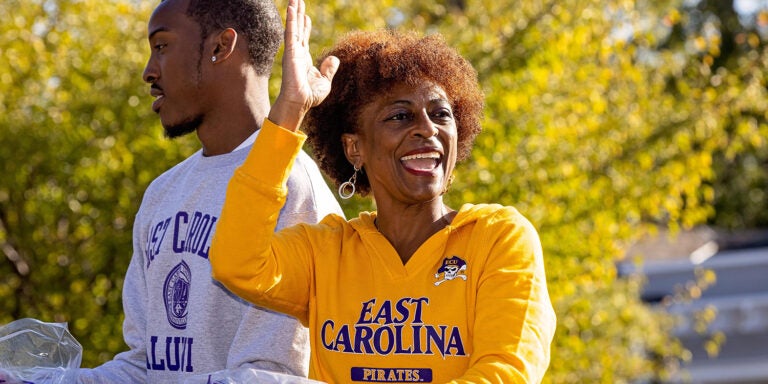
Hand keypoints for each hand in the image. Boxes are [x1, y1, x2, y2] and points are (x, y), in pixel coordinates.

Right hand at [268, 0, 338, 131]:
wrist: (300, 102)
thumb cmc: (310, 96)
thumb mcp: (325, 81)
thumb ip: (329, 69)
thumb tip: (334, 59)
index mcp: (303, 58)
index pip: (304, 37)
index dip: (304, 25)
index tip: (305, 15)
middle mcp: (296, 52)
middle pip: (298, 28)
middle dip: (298, 14)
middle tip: (297, 0)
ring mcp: (292, 51)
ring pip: (293, 27)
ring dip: (293, 12)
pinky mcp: (290, 52)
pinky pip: (290, 32)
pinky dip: (290, 20)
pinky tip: (291, 8)